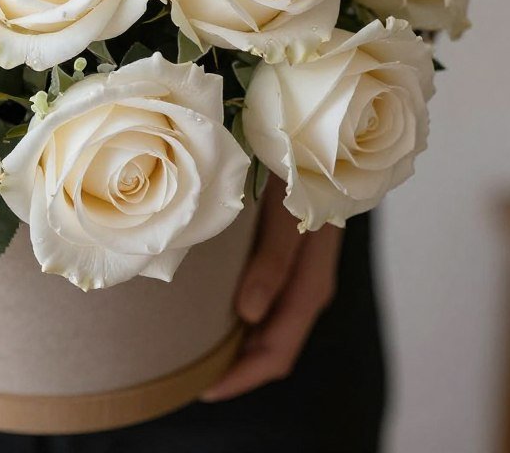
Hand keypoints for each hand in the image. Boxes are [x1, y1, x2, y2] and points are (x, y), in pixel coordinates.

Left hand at [200, 176, 341, 400]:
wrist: (316, 122)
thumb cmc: (297, 157)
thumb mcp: (285, 204)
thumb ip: (274, 257)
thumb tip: (249, 315)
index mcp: (312, 272)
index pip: (279, 346)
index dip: (244, 374)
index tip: (204, 387)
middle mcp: (311, 275)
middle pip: (280, 342)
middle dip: (241, 368)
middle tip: (193, 382)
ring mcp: (304, 262)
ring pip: (277, 323)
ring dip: (245, 345)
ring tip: (202, 355)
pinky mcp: (293, 246)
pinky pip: (274, 296)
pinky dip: (250, 316)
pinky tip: (224, 311)